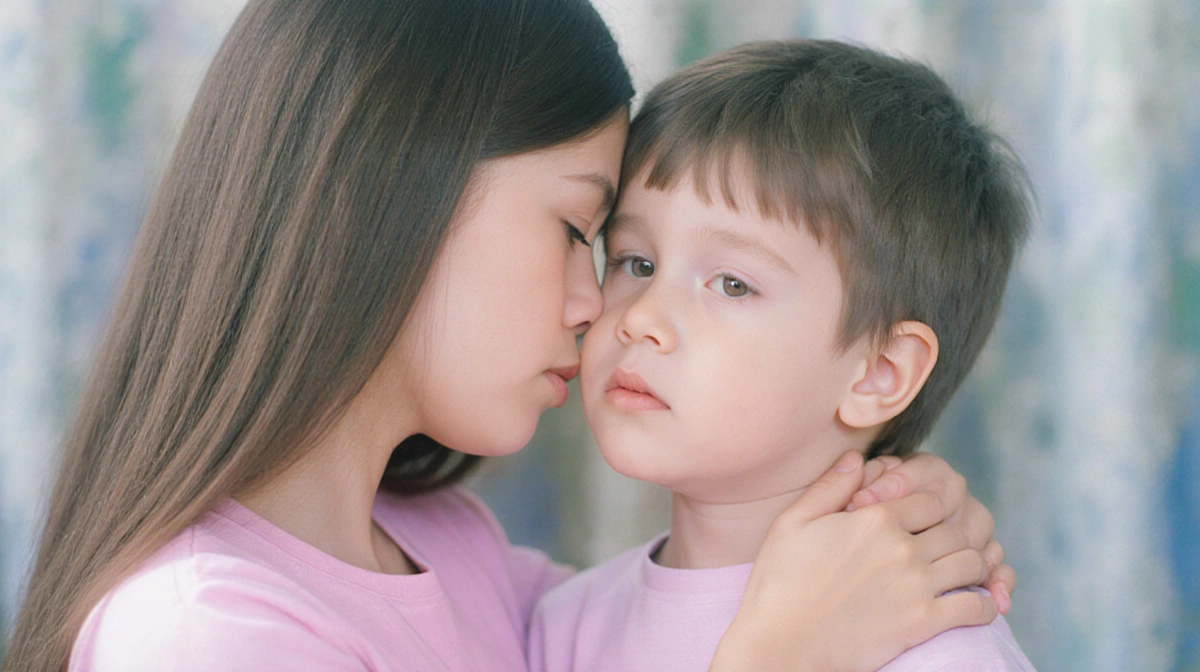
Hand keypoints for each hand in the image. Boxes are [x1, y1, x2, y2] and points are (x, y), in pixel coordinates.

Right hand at [710, 452, 996, 671]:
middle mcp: (902, 547)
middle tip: (947, 547)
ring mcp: (915, 585)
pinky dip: (983, 604)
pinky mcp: (922, 622)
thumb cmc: (780, 583)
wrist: (783, 644)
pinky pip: (975, 607)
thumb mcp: (792, 523)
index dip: (931, 506)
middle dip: (955, 534)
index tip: (924, 520)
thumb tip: (857, 458)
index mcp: (875, 518)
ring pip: (972, 562)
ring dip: (973, 565)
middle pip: (956, 529)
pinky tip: (973, 604)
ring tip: (961, 572)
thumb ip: (830, 486)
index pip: (931, 498)